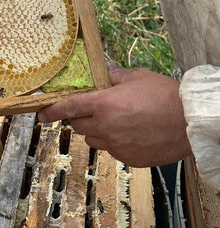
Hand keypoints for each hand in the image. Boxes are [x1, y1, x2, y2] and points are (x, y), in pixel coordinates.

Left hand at [38, 66, 191, 166]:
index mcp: (103, 104)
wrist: (188, 121)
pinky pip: (110, 150)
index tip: (40, 115)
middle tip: (93, 109)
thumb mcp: (136, 77)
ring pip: (92, 140)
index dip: (51, 111)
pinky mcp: (128, 158)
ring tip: (114, 121)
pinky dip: (113, 142)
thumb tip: (103, 69)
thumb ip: (114, 75)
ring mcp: (116, 145)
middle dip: (80, 117)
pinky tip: (128, 133)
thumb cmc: (164, 95)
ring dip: (95, 131)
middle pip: (77, 125)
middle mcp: (105, 127)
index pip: (68, 108)